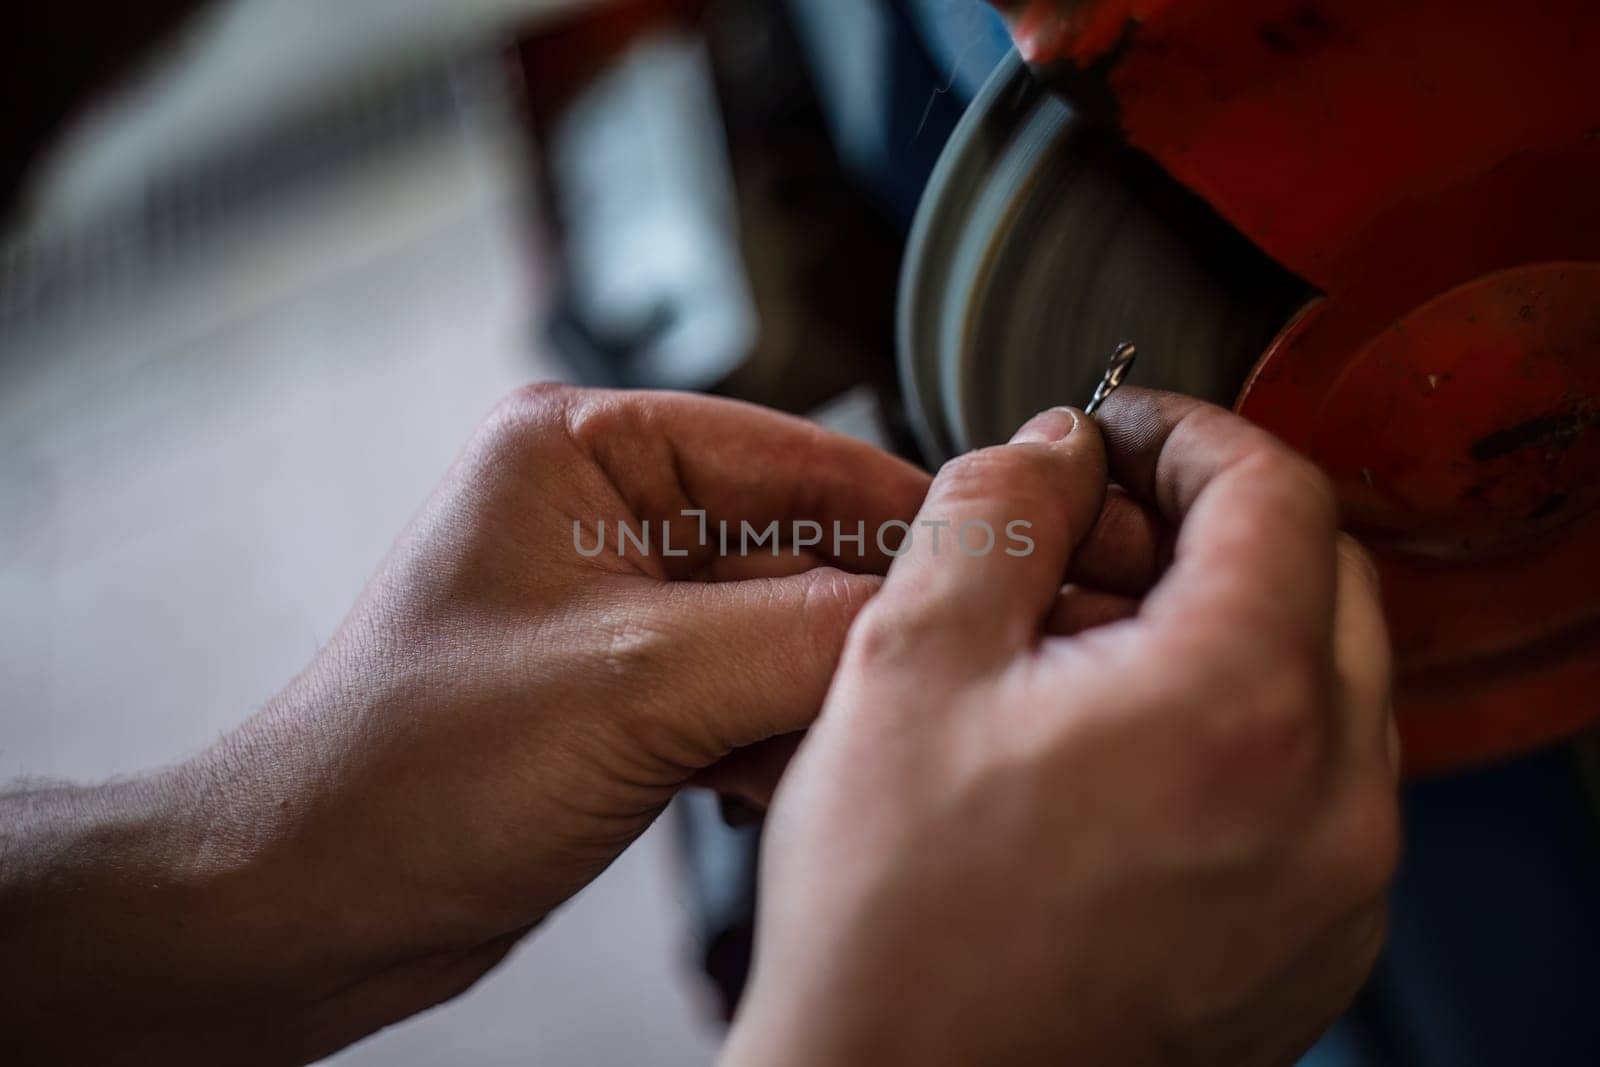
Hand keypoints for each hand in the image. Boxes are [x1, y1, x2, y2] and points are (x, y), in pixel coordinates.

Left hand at [0, 384, 928, 1064]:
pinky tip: (770, 784)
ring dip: (816, 693)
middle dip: (861, 623)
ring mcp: (617, 604)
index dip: (905, 512)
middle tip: (950, 674)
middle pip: (796, 545)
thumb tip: (938, 610)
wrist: (313, 905)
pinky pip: (744, 691)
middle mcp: (602, 511)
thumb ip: (801, 638)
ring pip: (780, 628)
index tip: (1005, 556)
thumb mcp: (635, 684)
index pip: (794, 454)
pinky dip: (773, 737)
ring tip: (842, 749)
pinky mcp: (625, 687)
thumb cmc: (405, 772)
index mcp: (580, 449)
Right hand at [724, 390, 1399, 1066]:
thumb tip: (1052, 448)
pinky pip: (1318, 788)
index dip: (1190, 432)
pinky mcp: (1312, 950)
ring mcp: (1335, 892)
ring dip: (1228, 629)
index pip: (1280, 493)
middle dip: (1212, 527)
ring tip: (1090, 654)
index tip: (1126, 433)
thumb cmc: (893, 925)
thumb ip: (992, 512)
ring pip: (1327, 686)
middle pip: (1323, 581)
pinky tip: (1121, 752)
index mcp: (1240, 711)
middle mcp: (1330, 808)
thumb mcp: (906, 663)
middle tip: (1098, 535)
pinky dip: (1243, 732)